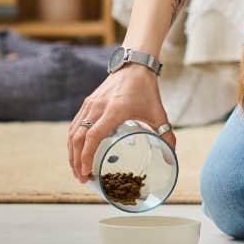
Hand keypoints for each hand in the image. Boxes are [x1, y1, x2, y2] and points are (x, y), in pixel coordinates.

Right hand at [66, 63, 174, 183]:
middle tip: (82, 179)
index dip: (86, 157)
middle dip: (76, 161)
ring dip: (72, 153)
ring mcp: (90, 104)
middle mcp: (98, 107)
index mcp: (114, 110)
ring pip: (73, 132)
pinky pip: (75, 124)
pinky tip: (76, 152)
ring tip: (77, 170)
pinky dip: (73, 141)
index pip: (93, 137)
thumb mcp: (158, 113)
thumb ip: (166, 135)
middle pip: (78, 138)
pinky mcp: (88, 102)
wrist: (135, 64)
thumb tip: (172, 157)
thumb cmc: (146, 89)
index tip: (87, 173)